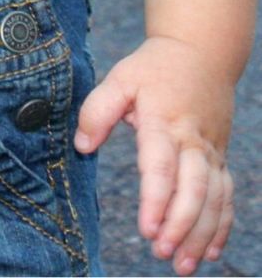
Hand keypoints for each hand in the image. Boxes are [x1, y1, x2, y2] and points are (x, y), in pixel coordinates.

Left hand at [73, 35, 234, 274]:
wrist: (200, 52)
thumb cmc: (153, 68)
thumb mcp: (120, 77)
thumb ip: (98, 109)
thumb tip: (82, 145)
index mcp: (164, 120)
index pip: (162, 165)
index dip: (156, 199)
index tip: (146, 229)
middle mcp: (192, 139)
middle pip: (194, 188)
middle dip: (181, 225)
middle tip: (161, 252)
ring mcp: (210, 150)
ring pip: (214, 198)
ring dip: (201, 234)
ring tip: (183, 265)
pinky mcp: (220, 157)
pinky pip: (226, 195)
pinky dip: (222, 225)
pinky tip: (211, 252)